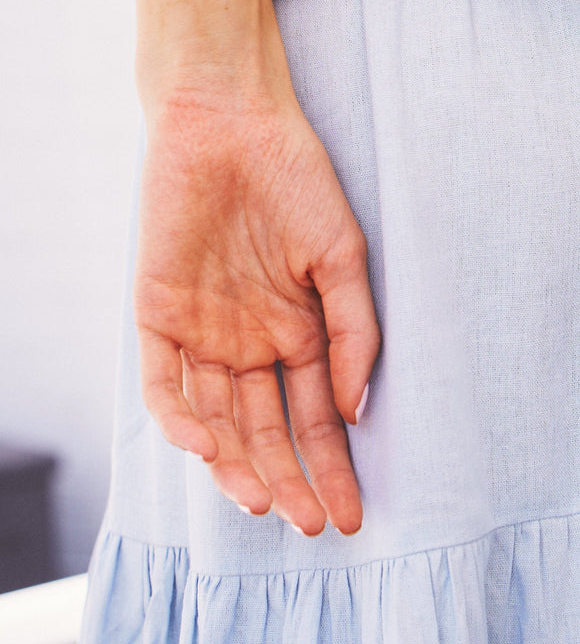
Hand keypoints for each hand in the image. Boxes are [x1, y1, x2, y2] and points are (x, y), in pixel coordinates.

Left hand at [136, 80, 379, 535]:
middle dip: (290, 481)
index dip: (333, 467)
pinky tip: (210, 447)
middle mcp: (249, 340)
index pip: (315, 417)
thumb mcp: (343, 254)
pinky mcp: (158, 314)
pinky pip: (165, 383)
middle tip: (313, 523)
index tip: (352, 514)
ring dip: (238, 466)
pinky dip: (183, 420)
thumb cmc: (296, 177)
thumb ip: (354, 331)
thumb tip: (357, 409)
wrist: (229, 120)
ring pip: (215, 422)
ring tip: (267, 501)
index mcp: (297, 329)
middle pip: (266, 431)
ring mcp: (203, 331)